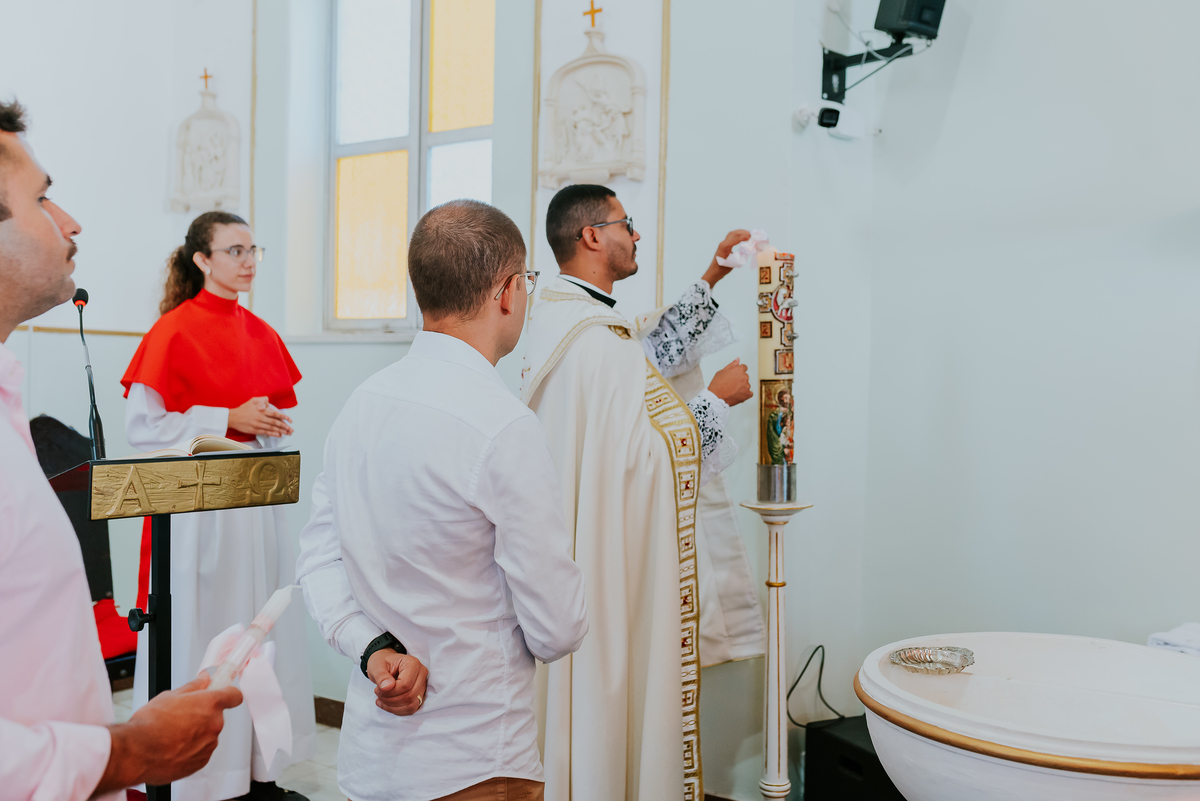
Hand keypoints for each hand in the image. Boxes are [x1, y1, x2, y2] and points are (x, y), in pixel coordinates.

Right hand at [96, 672, 242, 792]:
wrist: (137, 753)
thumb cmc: (150, 725)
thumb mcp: (170, 696)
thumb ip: (193, 687)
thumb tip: (203, 679)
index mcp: (210, 704)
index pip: (234, 696)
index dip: (228, 694)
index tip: (223, 694)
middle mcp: (214, 724)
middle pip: (216, 717)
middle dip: (203, 716)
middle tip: (182, 717)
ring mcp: (209, 745)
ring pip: (208, 735)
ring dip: (196, 734)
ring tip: (173, 735)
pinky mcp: (201, 762)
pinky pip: (201, 752)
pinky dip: (191, 750)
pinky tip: (173, 748)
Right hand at [228, 396, 293, 436]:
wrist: (233, 417)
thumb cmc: (244, 408)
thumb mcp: (253, 400)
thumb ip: (262, 400)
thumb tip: (268, 403)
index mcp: (262, 410)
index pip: (276, 414)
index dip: (285, 417)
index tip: (290, 420)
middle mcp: (261, 418)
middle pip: (276, 423)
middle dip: (285, 426)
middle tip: (291, 429)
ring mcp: (258, 425)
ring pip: (272, 428)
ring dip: (281, 431)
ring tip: (288, 433)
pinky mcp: (255, 430)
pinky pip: (266, 432)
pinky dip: (273, 434)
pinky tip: (279, 435)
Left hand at [367, 649, 428, 716]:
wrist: (385, 665)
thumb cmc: (382, 663)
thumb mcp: (377, 666)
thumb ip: (381, 676)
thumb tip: (387, 687)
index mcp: (412, 663)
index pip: (406, 684)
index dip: (391, 692)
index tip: (377, 689)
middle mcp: (421, 673)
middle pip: (410, 695)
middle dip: (390, 700)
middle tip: (378, 694)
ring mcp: (422, 685)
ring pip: (411, 704)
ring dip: (393, 707)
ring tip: (381, 699)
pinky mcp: (419, 695)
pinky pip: (411, 709)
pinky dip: (397, 710)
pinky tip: (386, 704)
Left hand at [701, 229, 751, 288]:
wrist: (714, 271)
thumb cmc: (723, 268)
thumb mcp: (735, 262)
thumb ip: (742, 255)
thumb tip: (750, 248)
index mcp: (725, 247)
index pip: (736, 238)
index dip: (745, 236)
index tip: (752, 237)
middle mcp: (723, 243)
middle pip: (734, 233)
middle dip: (744, 233)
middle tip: (752, 235)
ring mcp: (722, 243)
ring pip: (732, 233)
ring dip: (741, 232)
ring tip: (749, 234)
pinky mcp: (723, 244)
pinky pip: (731, 236)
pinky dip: (738, 235)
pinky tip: (743, 237)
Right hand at [708, 359, 751, 406]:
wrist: (715, 397)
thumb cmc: (717, 384)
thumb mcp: (722, 371)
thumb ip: (732, 365)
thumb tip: (738, 359)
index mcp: (739, 369)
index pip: (744, 368)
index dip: (738, 372)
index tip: (734, 376)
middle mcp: (744, 377)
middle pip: (745, 376)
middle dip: (739, 379)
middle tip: (731, 384)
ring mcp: (746, 386)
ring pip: (746, 385)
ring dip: (742, 387)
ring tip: (732, 390)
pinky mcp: (747, 394)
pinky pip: (749, 393)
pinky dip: (745, 394)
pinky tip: (738, 394)